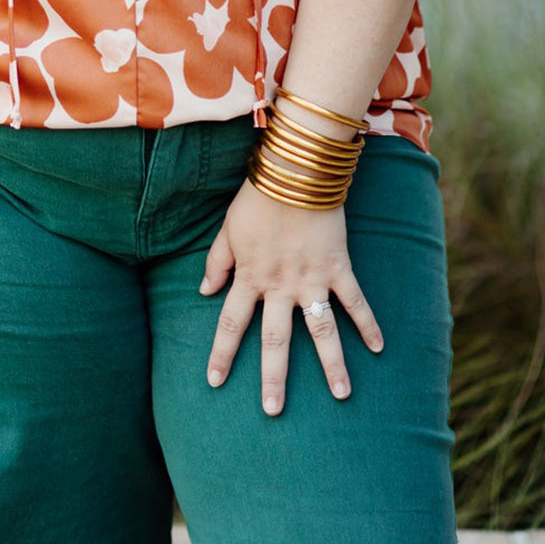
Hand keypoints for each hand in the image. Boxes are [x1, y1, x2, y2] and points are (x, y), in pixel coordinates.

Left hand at [200, 179, 382, 414]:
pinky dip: (368, 324)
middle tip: (273, 411)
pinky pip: (355, 301)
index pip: (231, 323)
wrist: (294, 172)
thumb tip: (204, 291)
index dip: (222, 353)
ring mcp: (311, 279)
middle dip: (274, 377)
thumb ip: (217, 263)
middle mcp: (279, 285)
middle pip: (276, 339)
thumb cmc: (257, 198)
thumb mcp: (228, 229)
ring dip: (332, 364)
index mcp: (249, 276)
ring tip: (342, 395)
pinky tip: (379, 348)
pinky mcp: (338, 267)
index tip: (214, 381)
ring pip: (321, 330)